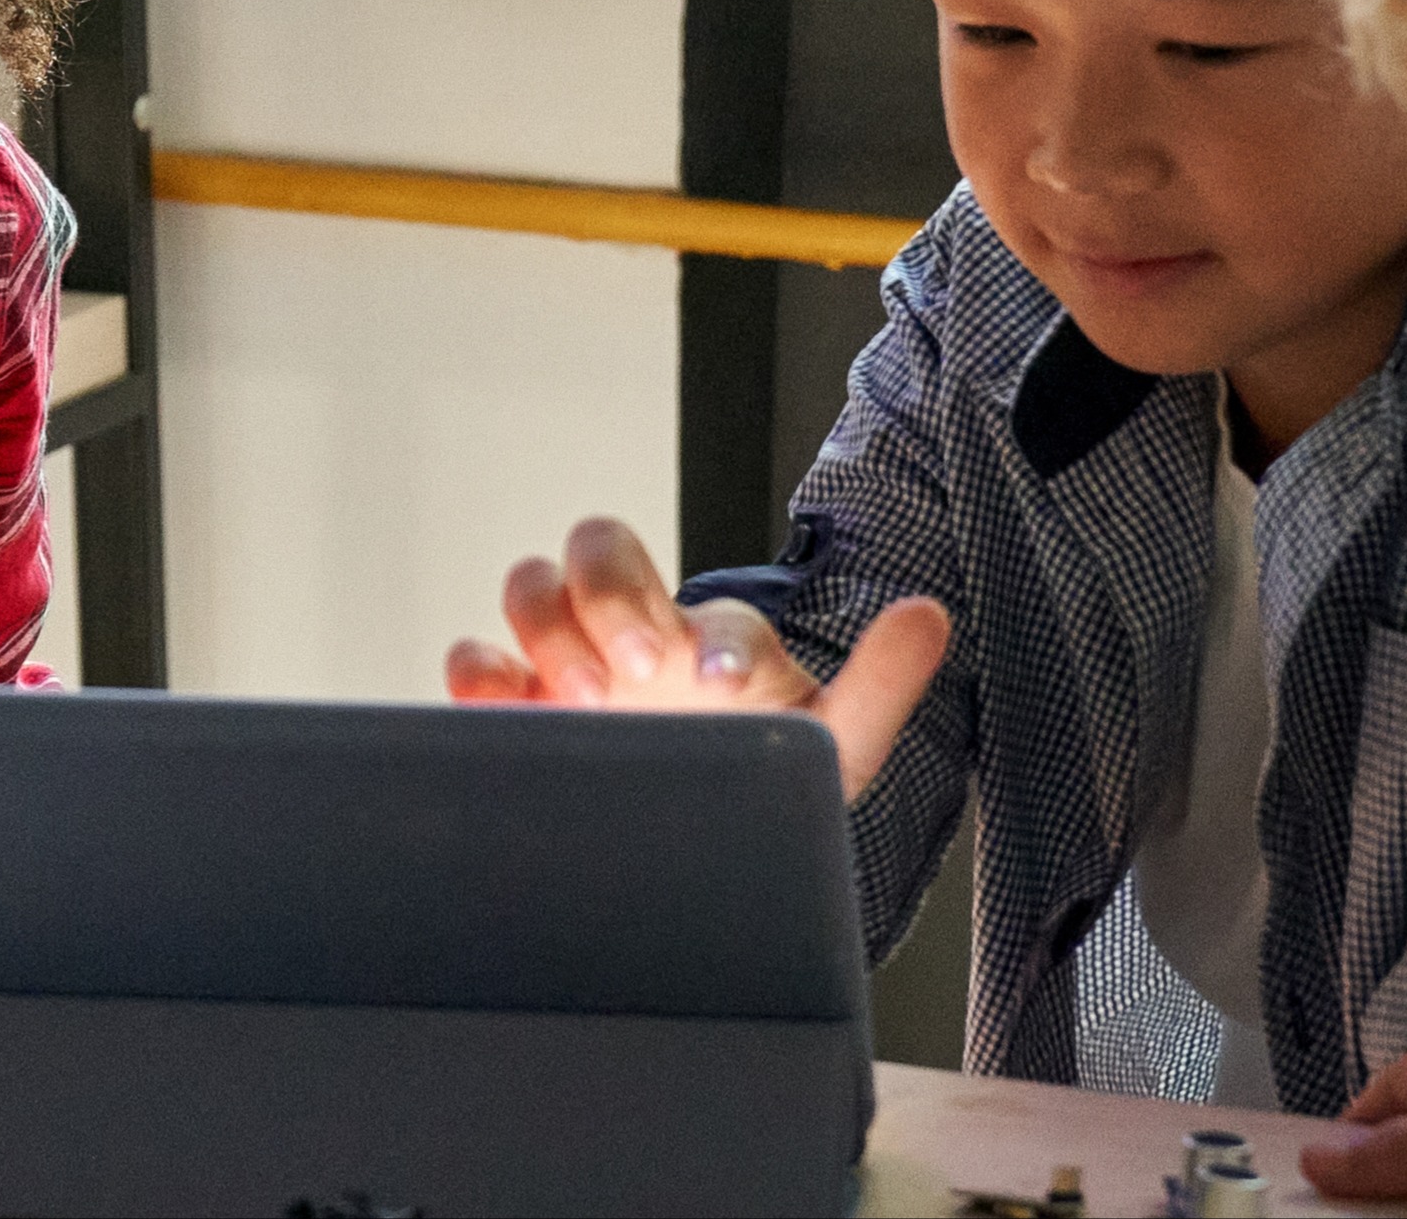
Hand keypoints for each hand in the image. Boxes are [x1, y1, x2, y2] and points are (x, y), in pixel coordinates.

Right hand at [443, 515, 949, 800]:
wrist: (694, 858)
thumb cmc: (756, 785)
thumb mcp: (826, 747)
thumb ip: (878, 684)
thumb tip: (931, 613)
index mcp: (708, 637)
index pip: (704, 600)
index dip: (711, 630)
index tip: (718, 675)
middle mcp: (634, 634)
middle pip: (599, 547)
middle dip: (613, 597)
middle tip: (636, 667)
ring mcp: (568, 664)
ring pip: (531, 585)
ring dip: (548, 627)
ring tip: (582, 697)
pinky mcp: (514, 707)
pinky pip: (474, 660)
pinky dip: (475, 672)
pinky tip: (500, 708)